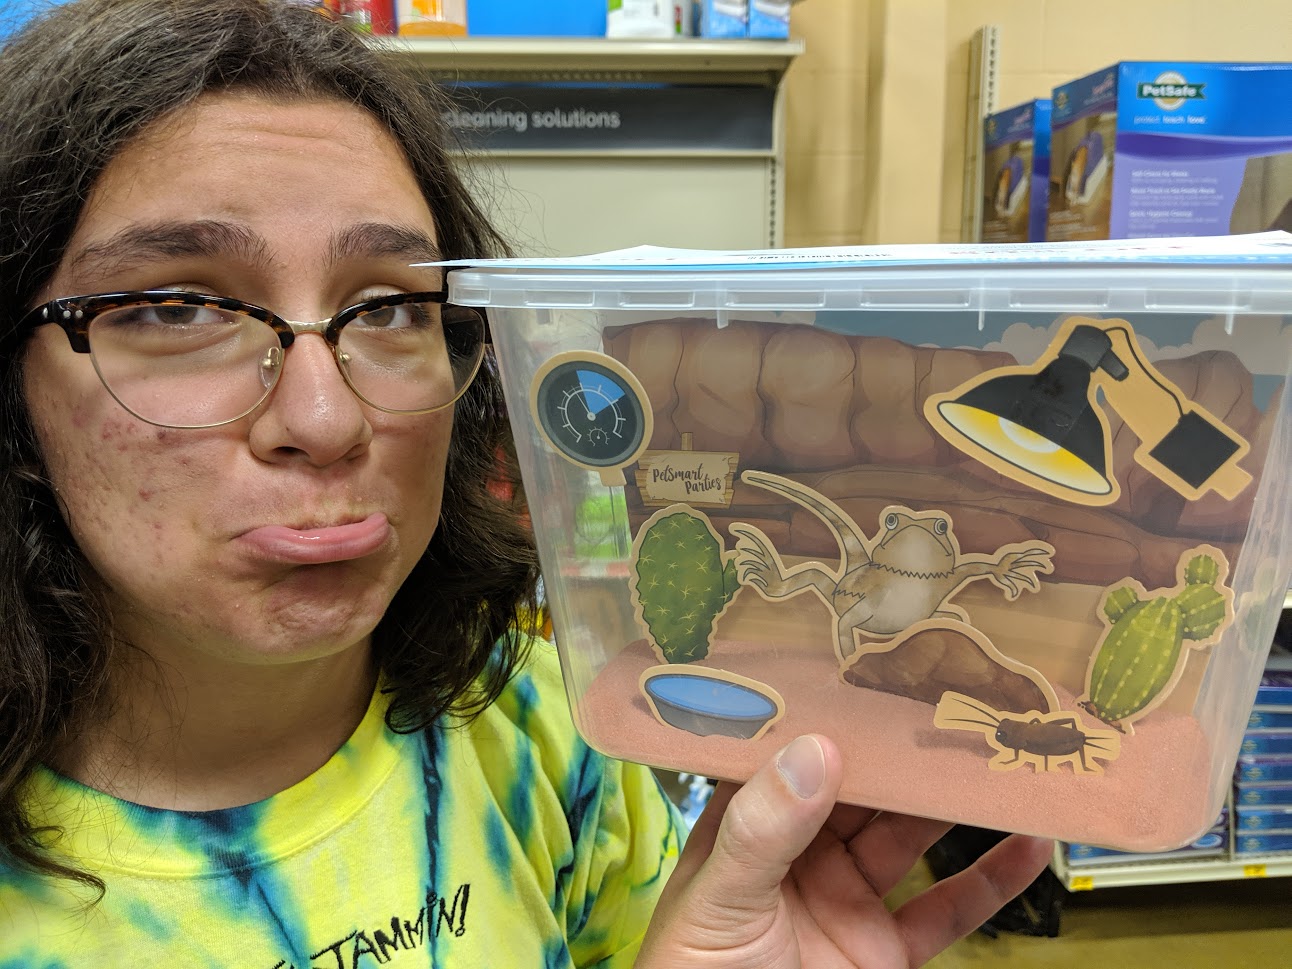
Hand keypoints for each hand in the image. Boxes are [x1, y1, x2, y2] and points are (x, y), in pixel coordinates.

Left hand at [638, 734, 1052, 967]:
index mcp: (750, 823)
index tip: (882, 670)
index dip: (835, 713)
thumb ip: (764, 829)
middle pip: (864, 788)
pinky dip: (992, 881)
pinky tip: (1031, 845)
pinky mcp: (887, 951)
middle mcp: (802, 852)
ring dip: (955, 802)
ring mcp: (848, 899)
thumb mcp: (722, 896)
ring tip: (1004, 754)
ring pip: (911, 837)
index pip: (794, 753)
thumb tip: (817, 748)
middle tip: (960, 700)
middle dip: (907, 750)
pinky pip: (947, 911)